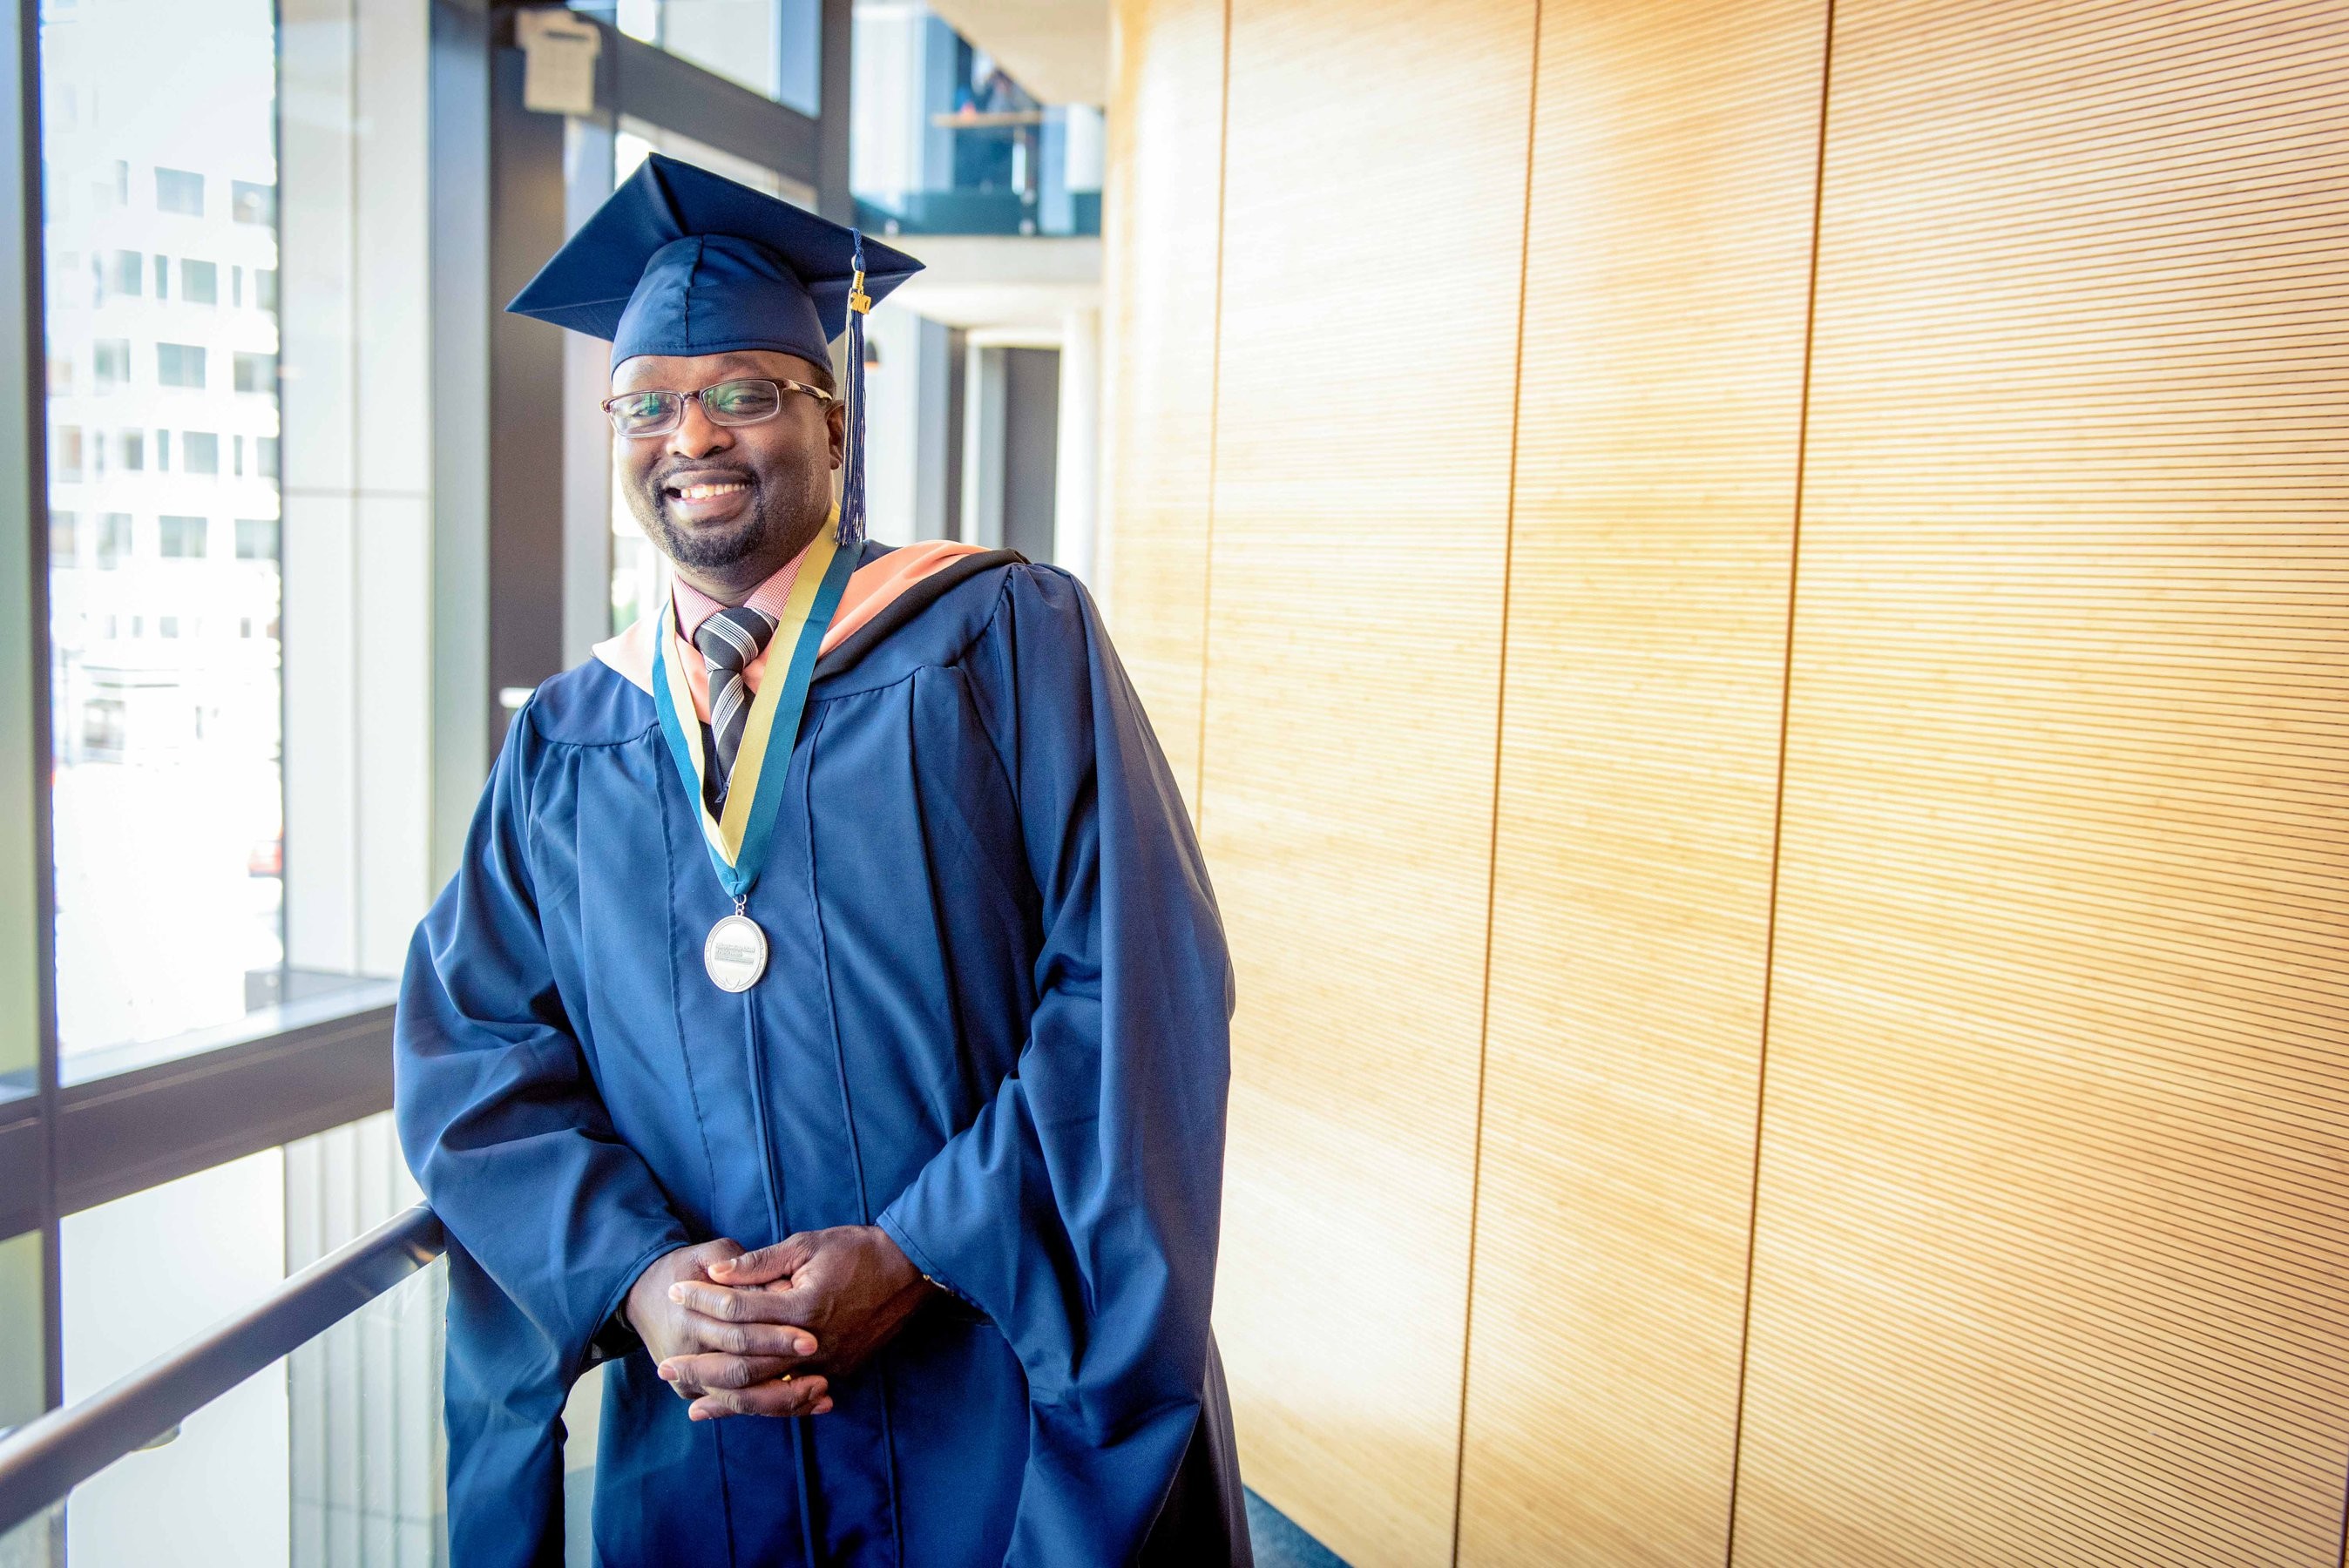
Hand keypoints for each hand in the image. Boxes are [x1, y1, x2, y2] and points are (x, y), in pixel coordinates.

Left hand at [663, 1225, 937, 1419]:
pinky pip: (792, 1396)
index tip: (674, 1292)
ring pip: (767, 1391)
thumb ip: (759, 1262)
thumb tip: (715, 1271)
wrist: (911, 1270)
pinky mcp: (838, 1372)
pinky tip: (740, 1409)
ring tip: (691, 1405)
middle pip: (744, 1365)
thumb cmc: (857, 1250)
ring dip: (726, 1399)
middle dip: (700, 1368)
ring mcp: (827, 1363)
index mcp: (802, 1306)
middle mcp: (813, 1343)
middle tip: (664, 1367)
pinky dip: (763, 1404)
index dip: (703, 1299)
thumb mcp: (807, 1244)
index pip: (738, 1308)